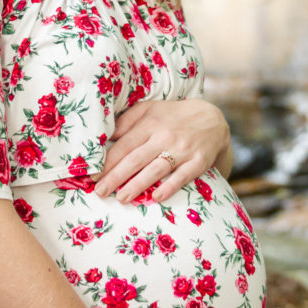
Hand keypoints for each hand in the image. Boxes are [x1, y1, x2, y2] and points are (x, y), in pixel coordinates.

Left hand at [94, 98, 229, 202]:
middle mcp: (165, 136)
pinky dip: (170, 187)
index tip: (93, 176)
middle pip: (136, 159)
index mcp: (150, 122)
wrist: (214, 119)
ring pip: (156, 169)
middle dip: (116, 177)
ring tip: (121, 198)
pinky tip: (156, 197)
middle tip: (99, 192)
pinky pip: (182, 176)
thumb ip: (128, 120)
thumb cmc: (174, 116)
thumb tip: (106, 135)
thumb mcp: (150, 109)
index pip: (124, 145)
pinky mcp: (199, 161)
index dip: (107, 161)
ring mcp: (183, 149)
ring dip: (137, 185)